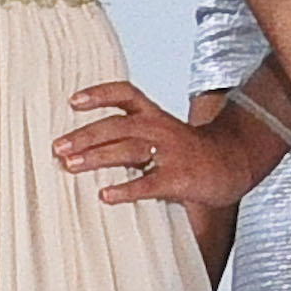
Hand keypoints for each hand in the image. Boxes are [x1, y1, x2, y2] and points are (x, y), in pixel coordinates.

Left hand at [55, 83, 288, 210]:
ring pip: (128, 150)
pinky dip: (125, 189)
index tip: (73, 101)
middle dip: (85, 135)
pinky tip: (106, 196)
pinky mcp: (179, 178)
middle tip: (58, 148)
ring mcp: (171, 153)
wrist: (232, 164)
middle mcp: (160, 129)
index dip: (99, 94)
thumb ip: (131, 136)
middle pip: (118, 125)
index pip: (126, 94)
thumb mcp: (162, 133)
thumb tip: (83, 148)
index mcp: (155, 116)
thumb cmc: (190, 153)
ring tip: (71, 166)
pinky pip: (148, 183)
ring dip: (97, 157)